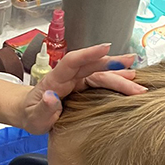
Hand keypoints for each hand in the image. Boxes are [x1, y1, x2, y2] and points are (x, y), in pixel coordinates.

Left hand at [19, 45, 142, 134]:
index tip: (106, 48)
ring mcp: (76, 82)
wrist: (28, 113)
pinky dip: (114, 80)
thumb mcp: (33, 117)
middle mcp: (68, 77)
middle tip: (132, 68)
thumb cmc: (31, 114)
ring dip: (118, 72)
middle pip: (92, 67)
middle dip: (112, 66)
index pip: (72, 61)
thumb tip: (51, 97)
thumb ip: (43, 108)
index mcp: (55, 80)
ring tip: (136, 74)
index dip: (88, 54)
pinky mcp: (83, 89)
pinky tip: (128, 80)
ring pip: (99, 73)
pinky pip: (100, 82)